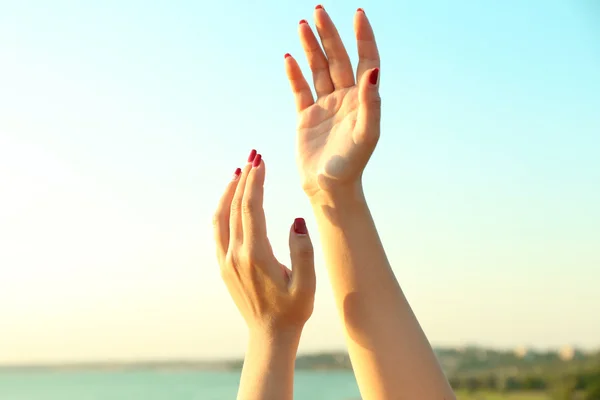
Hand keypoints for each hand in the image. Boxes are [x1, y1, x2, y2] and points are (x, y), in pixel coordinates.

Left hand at [213, 150, 315, 335]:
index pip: (251, 208)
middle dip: (244, 178)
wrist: (269, 335)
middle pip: (235, 206)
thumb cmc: (293, 310)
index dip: (255, 181)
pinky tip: (231, 200)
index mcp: (256, 255)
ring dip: (230, 191)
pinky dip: (223, 209)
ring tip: (241, 171)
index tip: (261, 160)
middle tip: (254, 155)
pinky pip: (218, 230)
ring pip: (221, 216)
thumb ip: (303, 251)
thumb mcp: (307, 284)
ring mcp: (226, 260)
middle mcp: (236, 254)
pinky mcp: (224, 265)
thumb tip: (297, 221)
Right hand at [285, 7, 380, 198]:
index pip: (365, 61)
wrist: (328, 188)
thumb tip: (373, 71)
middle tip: (318, 11)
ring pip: (318, 70)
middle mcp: (345, 98)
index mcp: (363, 100)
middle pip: (338, 59)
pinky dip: (294, 74)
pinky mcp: (306, 116)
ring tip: (302, 25)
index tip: (357, 14)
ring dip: (311, 48)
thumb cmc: (351, 165)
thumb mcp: (366, 134)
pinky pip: (300, 90)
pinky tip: (289, 58)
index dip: (363, 37)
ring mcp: (325, 106)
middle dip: (328, 35)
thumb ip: (371, 103)